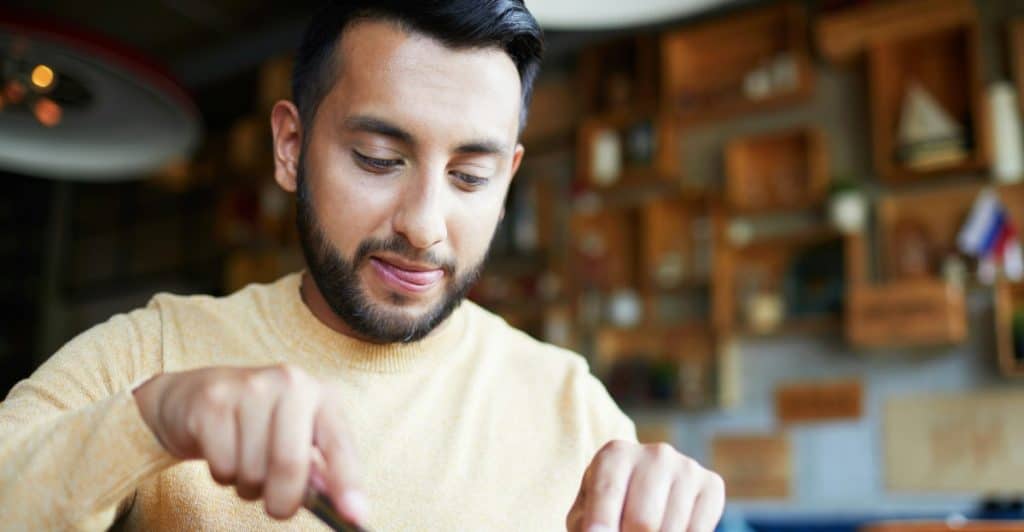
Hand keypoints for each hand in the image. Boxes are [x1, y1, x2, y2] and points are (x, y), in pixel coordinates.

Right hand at [133, 365, 366, 523]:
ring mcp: (248, 388)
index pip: (339, 444)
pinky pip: (222, 467)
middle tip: (279, 508)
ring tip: (245, 463)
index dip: (348, 483)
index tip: (355, 516)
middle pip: (290, 463)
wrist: (196, 395)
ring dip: (249, 486)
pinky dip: (223, 476)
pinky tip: (222, 452)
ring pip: (252, 471)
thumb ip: (319, 468)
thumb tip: (339, 505)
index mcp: (320, 394)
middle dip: (284, 500)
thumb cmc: (259, 424)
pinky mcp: (212, 403)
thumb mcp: (297, 435)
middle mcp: (289, 383)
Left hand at [566, 440, 723, 531]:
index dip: (602, 524)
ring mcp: (687, 467)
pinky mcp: (712, 484)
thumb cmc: (608, 510)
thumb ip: (590, 526)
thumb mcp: (587, 515)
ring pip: (670, 530)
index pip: (608, 494)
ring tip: (644, 530)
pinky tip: (668, 529)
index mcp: (616, 454)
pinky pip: (697, 531)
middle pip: (643, 521)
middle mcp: (655, 454)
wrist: (643, 493)